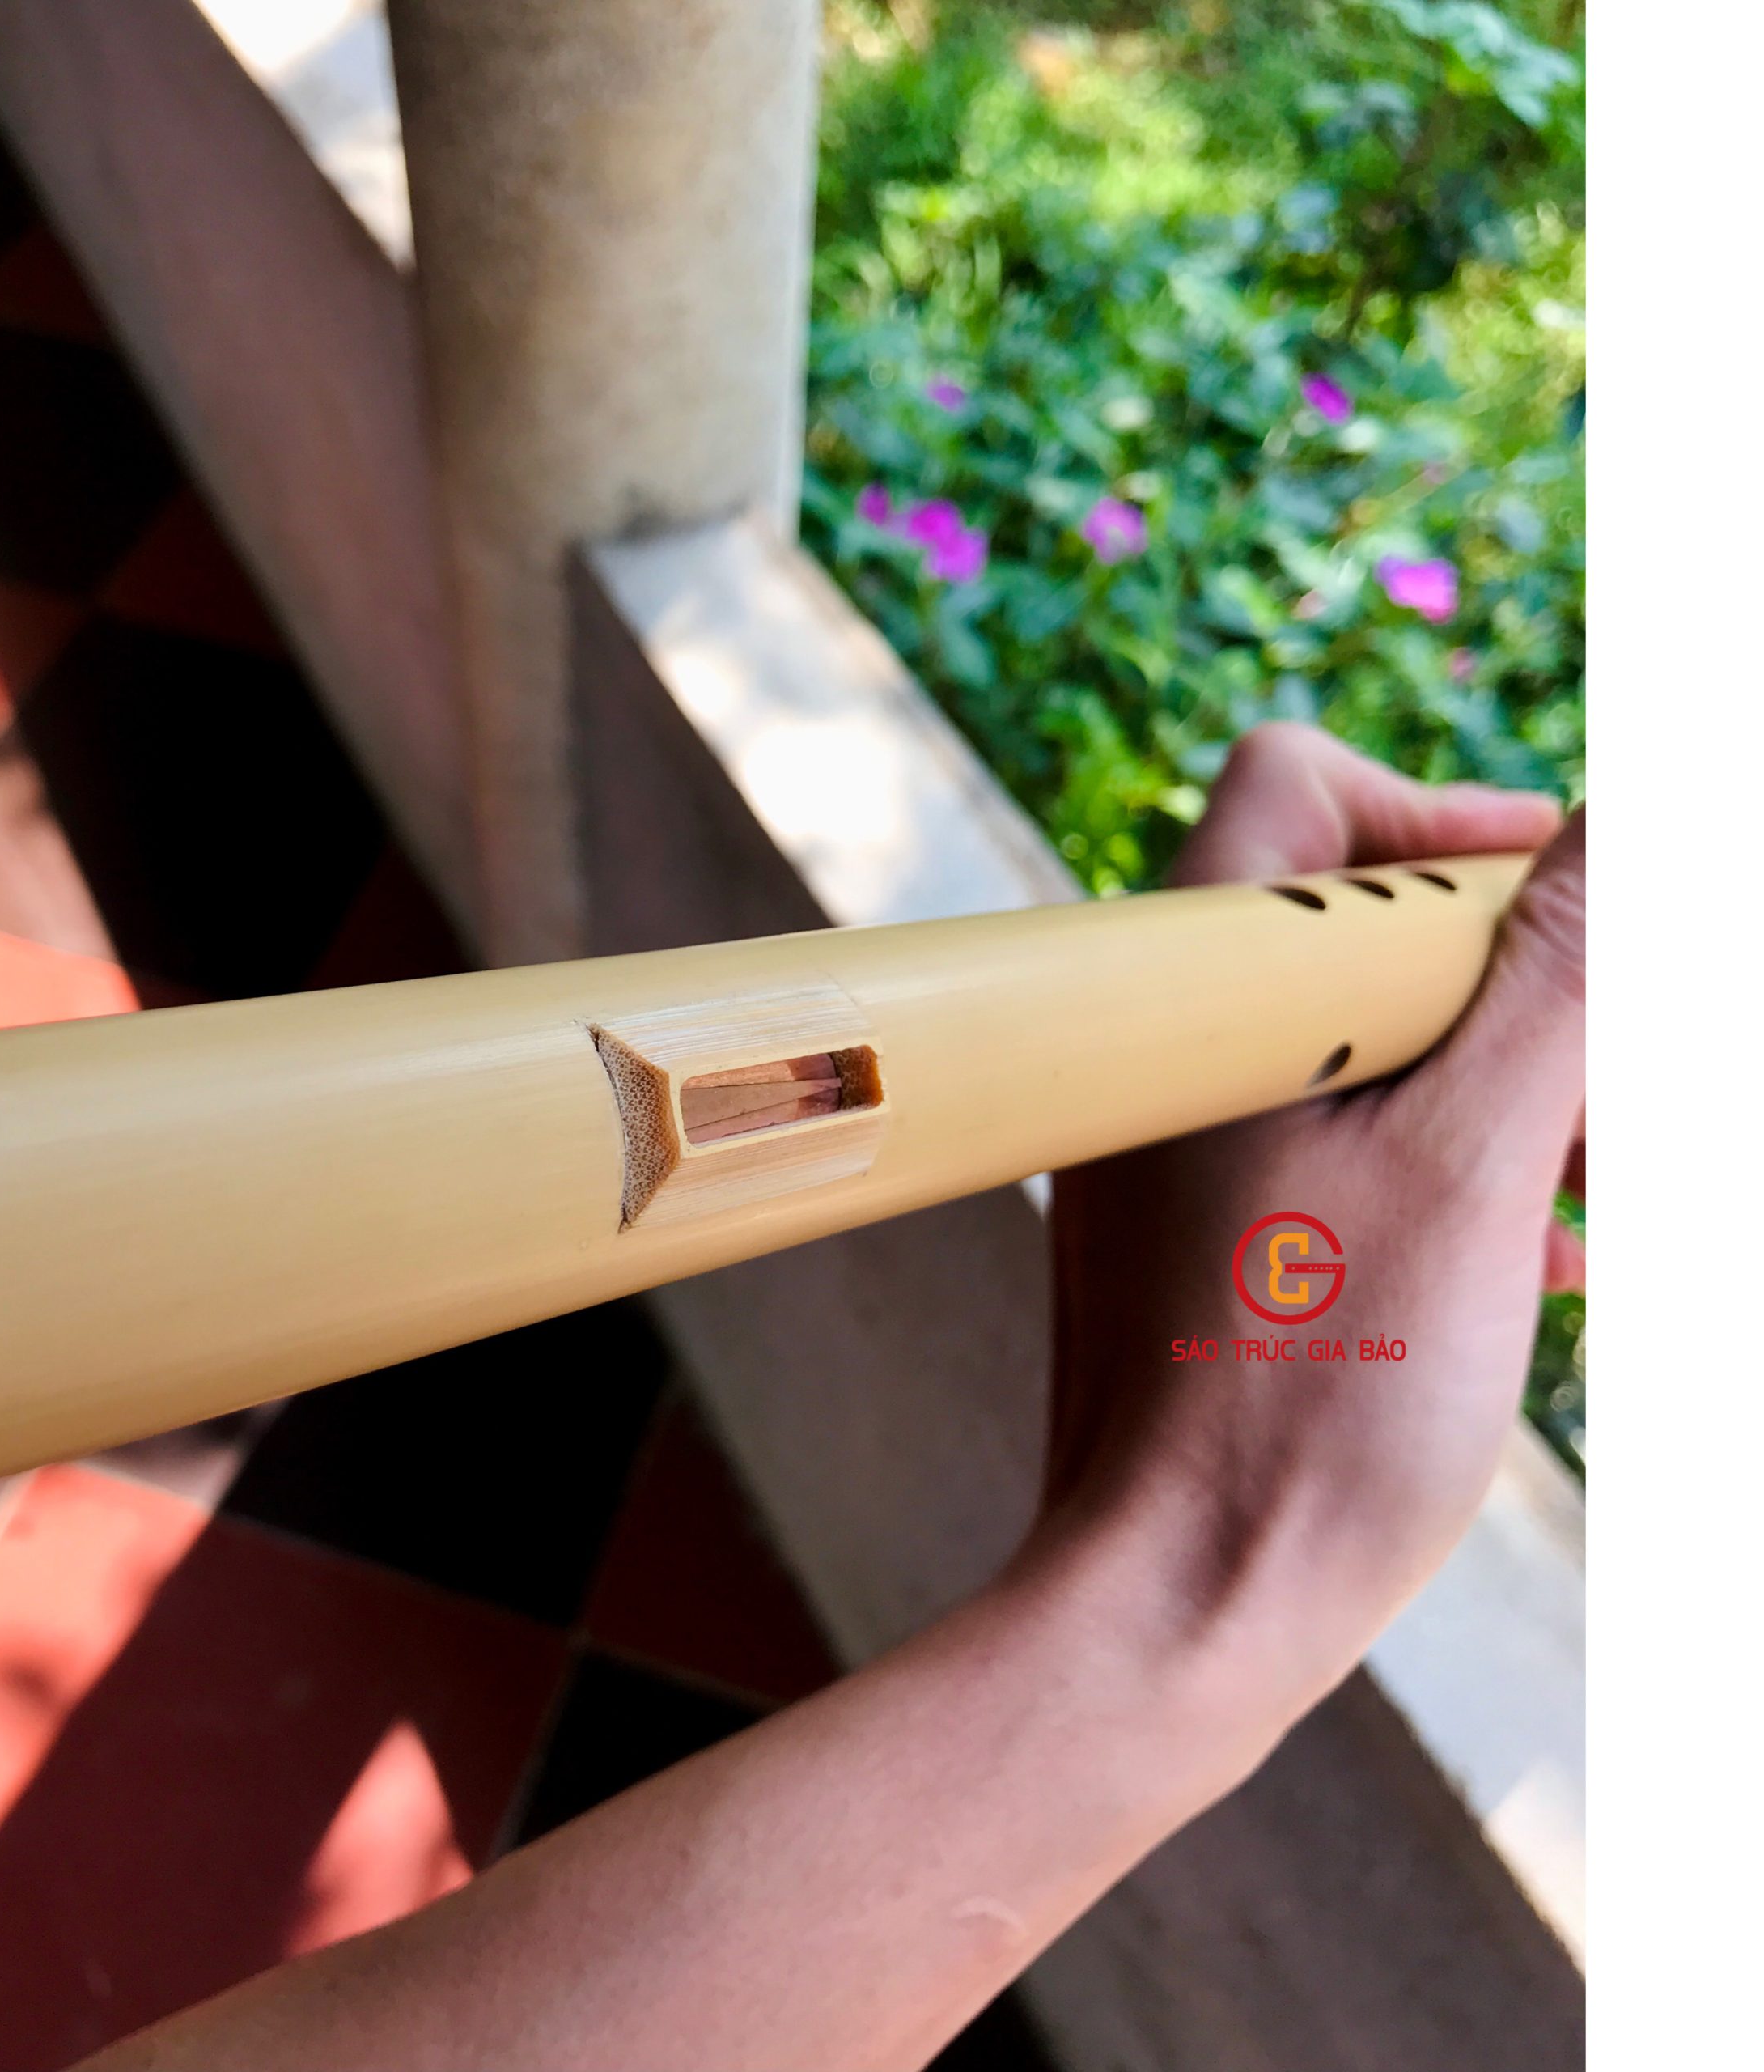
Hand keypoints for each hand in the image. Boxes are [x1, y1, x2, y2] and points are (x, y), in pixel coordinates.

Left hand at [1028, 722, 1583, 1722]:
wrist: (1188, 1600)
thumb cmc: (1316, 1397)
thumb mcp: (1473, 1160)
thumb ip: (1556, 969)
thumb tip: (1620, 818)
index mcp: (1197, 991)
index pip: (1305, 789)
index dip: (1453, 826)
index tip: (1577, 925)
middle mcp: (1165, 1044)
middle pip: (1357, 916)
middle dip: (1515, 982)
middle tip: (1607, 1088)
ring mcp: (1178, 1136)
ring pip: (1368, 1034)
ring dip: (1505, 1081)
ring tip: (1596, 1181)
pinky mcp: (1203, 1222)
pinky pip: (1345, 1134)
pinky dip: (1454, 1160)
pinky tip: (1544, 1250)